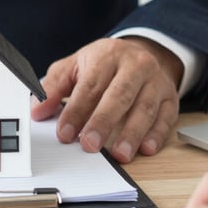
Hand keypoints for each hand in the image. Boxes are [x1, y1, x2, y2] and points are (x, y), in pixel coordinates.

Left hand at [31, 37, 182, 161]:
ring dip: (132, 133)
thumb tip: (37, 110)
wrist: (142, 52)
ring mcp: (155, 81)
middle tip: (90, 146)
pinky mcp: (171, 97)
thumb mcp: (74, 66)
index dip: (76, 111)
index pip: (90, 85)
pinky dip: (157, 134)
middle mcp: (135, 65)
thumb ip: (53, 87)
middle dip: (103, 122)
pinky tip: (146, 149)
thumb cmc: (104, 64)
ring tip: (119, 155)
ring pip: (144, 108)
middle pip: (119, 96)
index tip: (65, 133)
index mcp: (107, 55)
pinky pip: (166, 117)